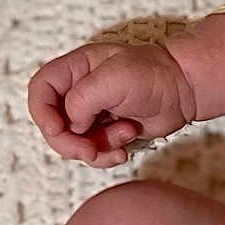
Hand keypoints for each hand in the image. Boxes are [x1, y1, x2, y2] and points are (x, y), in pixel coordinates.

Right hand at [28, 42, 195, 166]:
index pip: (40, 91)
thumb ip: (82, 99)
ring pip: (73, 143)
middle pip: (52, 124)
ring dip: (95, 148)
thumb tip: (73, 126)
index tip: (58, 130)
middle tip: (90, 151)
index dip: (42, 113)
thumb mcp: (113, 79)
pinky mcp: (106, 132)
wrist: (184, 90)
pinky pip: (93, 152)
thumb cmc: (153, 75)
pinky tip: (127, 145)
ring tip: (125, 135)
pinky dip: (107, 155)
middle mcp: (79, 91)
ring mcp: (92, 114)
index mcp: (75, 70)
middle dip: (69, 143)